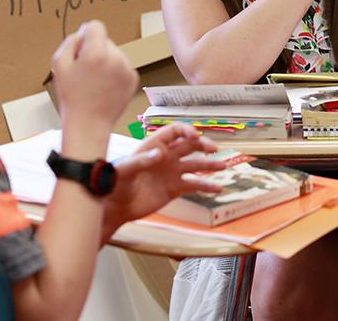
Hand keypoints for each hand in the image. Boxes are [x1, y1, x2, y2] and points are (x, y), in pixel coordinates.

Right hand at [52, 20, 137, 157]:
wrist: (89, 124)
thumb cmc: (72, 96)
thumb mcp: (59, 65)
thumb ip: (70, 42)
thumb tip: (83, 33)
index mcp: (97, 52)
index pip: (96, 26)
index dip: (85, 35)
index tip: (81, 49)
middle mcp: (116, 58)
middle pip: (105, 41)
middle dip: (95, 50)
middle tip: (84, 72)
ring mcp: (127, 68)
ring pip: (114, 53)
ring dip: (105, 61)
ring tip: (95, 82)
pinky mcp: (133, 78)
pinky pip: (122, 65)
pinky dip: (114, 72)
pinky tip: (105, 87)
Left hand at [102, 124, 225, 225]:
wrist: (114, 207)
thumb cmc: (114, 184)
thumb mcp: (124, 171)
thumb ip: (141, 161)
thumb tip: (161, 154)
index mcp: (153, 146)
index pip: (174, 132)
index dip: (186, 131)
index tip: (196, 137)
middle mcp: (166, 156)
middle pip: (189, 145)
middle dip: (203, 145)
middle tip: (214, 149)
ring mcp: (171, 172)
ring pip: (195, 164)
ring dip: (210, 164)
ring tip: (224, 166)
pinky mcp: (174, 189)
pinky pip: (194, 185)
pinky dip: (207, 186)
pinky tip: (218, 188)